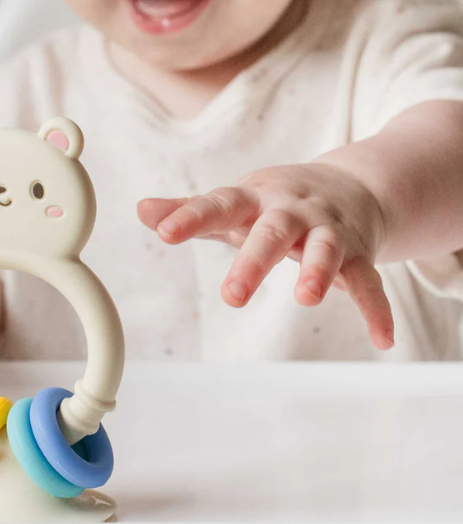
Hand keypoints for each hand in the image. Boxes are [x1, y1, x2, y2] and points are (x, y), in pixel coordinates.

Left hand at [137, 163, 394, 350]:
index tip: (162, 230)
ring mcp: (326, 229)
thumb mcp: (234, 201)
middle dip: (254, 261)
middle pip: (272, 232)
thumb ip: (189, 210)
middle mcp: (290, 211)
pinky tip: (382, 340)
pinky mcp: (358, 251)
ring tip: (306, 298)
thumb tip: (140, 210)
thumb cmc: (274, 201)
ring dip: (317, 271)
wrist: (350, 184)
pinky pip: (368, 281)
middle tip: (232, 297)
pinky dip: (376, 309)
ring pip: (325, 249)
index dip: (189, 217)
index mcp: (252, 199)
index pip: (217, 204)